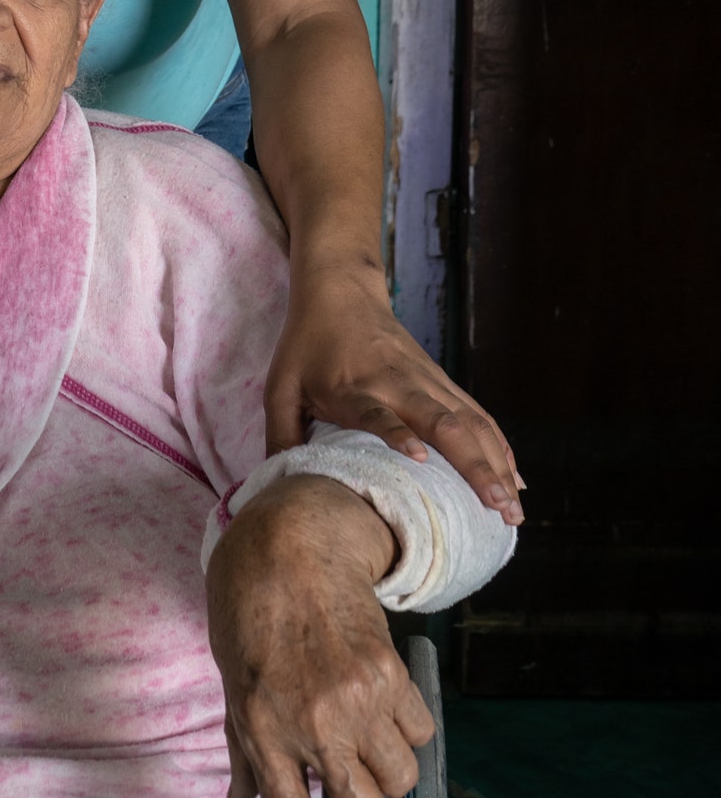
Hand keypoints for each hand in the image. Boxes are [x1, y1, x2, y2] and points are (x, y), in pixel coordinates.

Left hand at [207, 475, 431, 797]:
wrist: (289, 541)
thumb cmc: (250, 609)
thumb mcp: (233, 681)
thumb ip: (244, 749)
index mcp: (263, 729)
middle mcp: (311, 723)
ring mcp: (354, 700)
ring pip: (402, 777)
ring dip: (394, 772)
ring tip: (371, 738)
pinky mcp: (389, 673)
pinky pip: (420, 731)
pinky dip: (410, 729)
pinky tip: (384, 701)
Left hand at [266, 256, 522, 525]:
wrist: (340, 287)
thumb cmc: (307, 343)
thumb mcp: (280, 385)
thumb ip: (281, 436)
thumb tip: (283, 492)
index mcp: (354, 386)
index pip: (377, 412)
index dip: (397, 434)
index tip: (420, 460)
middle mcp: (397, 383)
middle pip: (442, 422)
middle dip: (473, 465)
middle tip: (496, 507)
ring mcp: (425, 379)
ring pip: (469, 421)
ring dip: (495, 463)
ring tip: (514, 510)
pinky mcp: (440, 379)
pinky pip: (476, 415)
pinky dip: (499, 445)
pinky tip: (515, 478)